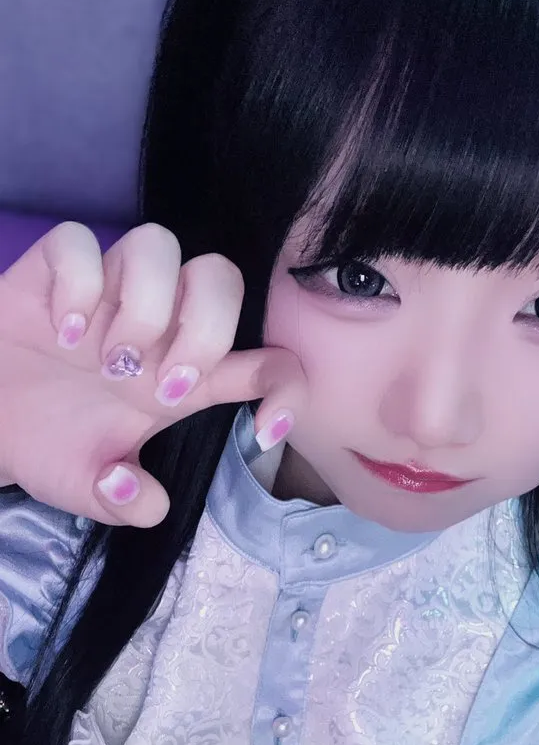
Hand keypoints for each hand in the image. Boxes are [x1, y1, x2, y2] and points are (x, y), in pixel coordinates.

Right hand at [0, 222, 303, 525]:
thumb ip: (123, 503)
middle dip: (206, 331)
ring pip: (157, 244)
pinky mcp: (54, 269)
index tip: (266, 428)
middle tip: (164, 388)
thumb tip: (148, 504)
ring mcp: (107, 291)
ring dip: (142, 307)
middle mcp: (158, 325)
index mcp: (186, 377)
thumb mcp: (89, 489)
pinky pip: (80, 240)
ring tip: (107, 361)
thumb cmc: (47, 444)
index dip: (286, 387)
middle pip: (221, 277)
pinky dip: (77, 284)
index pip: (266, 361)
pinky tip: (61, 330)